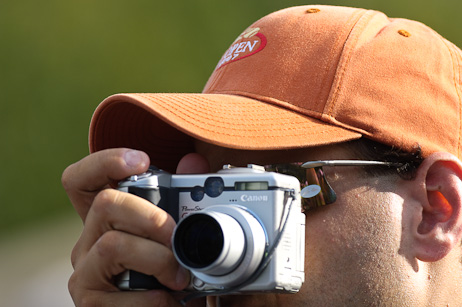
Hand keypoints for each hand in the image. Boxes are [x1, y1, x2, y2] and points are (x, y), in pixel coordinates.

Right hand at [62, 149, 207, 305]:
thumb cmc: (168, 273)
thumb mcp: (176, 234)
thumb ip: (183, 197)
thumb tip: (193, 161)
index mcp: (106, 221)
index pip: (81, 180)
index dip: (104, 163)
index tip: (142, 161)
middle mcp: (88, 242)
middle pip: (105, 204)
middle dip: (151, 217)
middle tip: (176, 237)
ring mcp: (85, 273)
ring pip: (113, 246)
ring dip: (158, 259)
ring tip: (180, 277)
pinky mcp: (91, 303)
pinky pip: (122, 293)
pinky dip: (155, 298)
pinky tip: (168, 300)